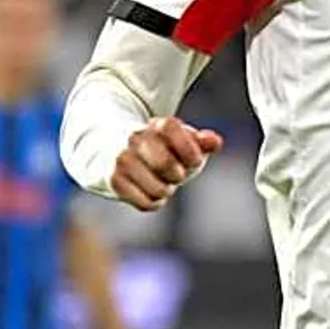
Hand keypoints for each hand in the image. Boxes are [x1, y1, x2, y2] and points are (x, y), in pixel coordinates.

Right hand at [109, 117, 223, 211]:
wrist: (114, 150)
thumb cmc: (160, 148)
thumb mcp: (183, 141)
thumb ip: (202, 142)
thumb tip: (215, 142)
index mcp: (159, 125)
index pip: (174, 131)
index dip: (190, 152)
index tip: (195, 161)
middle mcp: (137, 138)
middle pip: (166, 164)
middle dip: (178, 175)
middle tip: (176, 175)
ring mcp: (123, 159)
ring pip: (158, 189)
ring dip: (166, 190)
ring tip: (161, 181)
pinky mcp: (114, 181)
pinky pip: (146, 203)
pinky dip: (154, 202)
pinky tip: (149, 190)